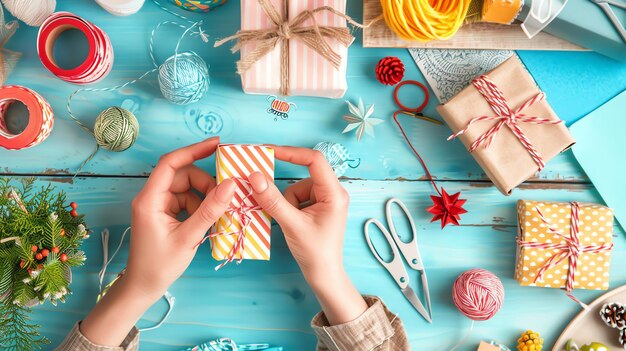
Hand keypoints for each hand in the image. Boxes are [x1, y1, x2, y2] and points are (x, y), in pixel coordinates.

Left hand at [125, 137, 234, 298]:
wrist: (143, 287)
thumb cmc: (159, 265)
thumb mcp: (188, 237)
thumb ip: (209, 210)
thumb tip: (230, 185)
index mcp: (149, 199)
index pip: (171, 163)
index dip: (193, 150)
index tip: (216, 144)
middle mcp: (151, 197)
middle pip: (183, 176)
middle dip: (205, 184)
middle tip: (225, 197)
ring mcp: (158, 206)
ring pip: (187, 188)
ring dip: (204, 197)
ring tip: (218, 213)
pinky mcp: (164, 214)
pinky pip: (186, 200)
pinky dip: (200, 206)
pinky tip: (209, 220)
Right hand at [248, 146, 366, 324]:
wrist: (323, 275)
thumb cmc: (314, 252)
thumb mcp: (291, 224)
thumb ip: (273, 200)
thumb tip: (254, 176)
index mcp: (334, 193)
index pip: (314, 160)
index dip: (291, 152)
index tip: (268, 151)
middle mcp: (333, 192)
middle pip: (302, 176)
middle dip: (285, 190)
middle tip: (262, 186)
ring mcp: (326, 200)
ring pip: (296, 189)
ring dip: (286, 203)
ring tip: (290, 224)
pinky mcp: (318, 208)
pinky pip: (297, 198)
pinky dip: (288, 207)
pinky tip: (292, 224)